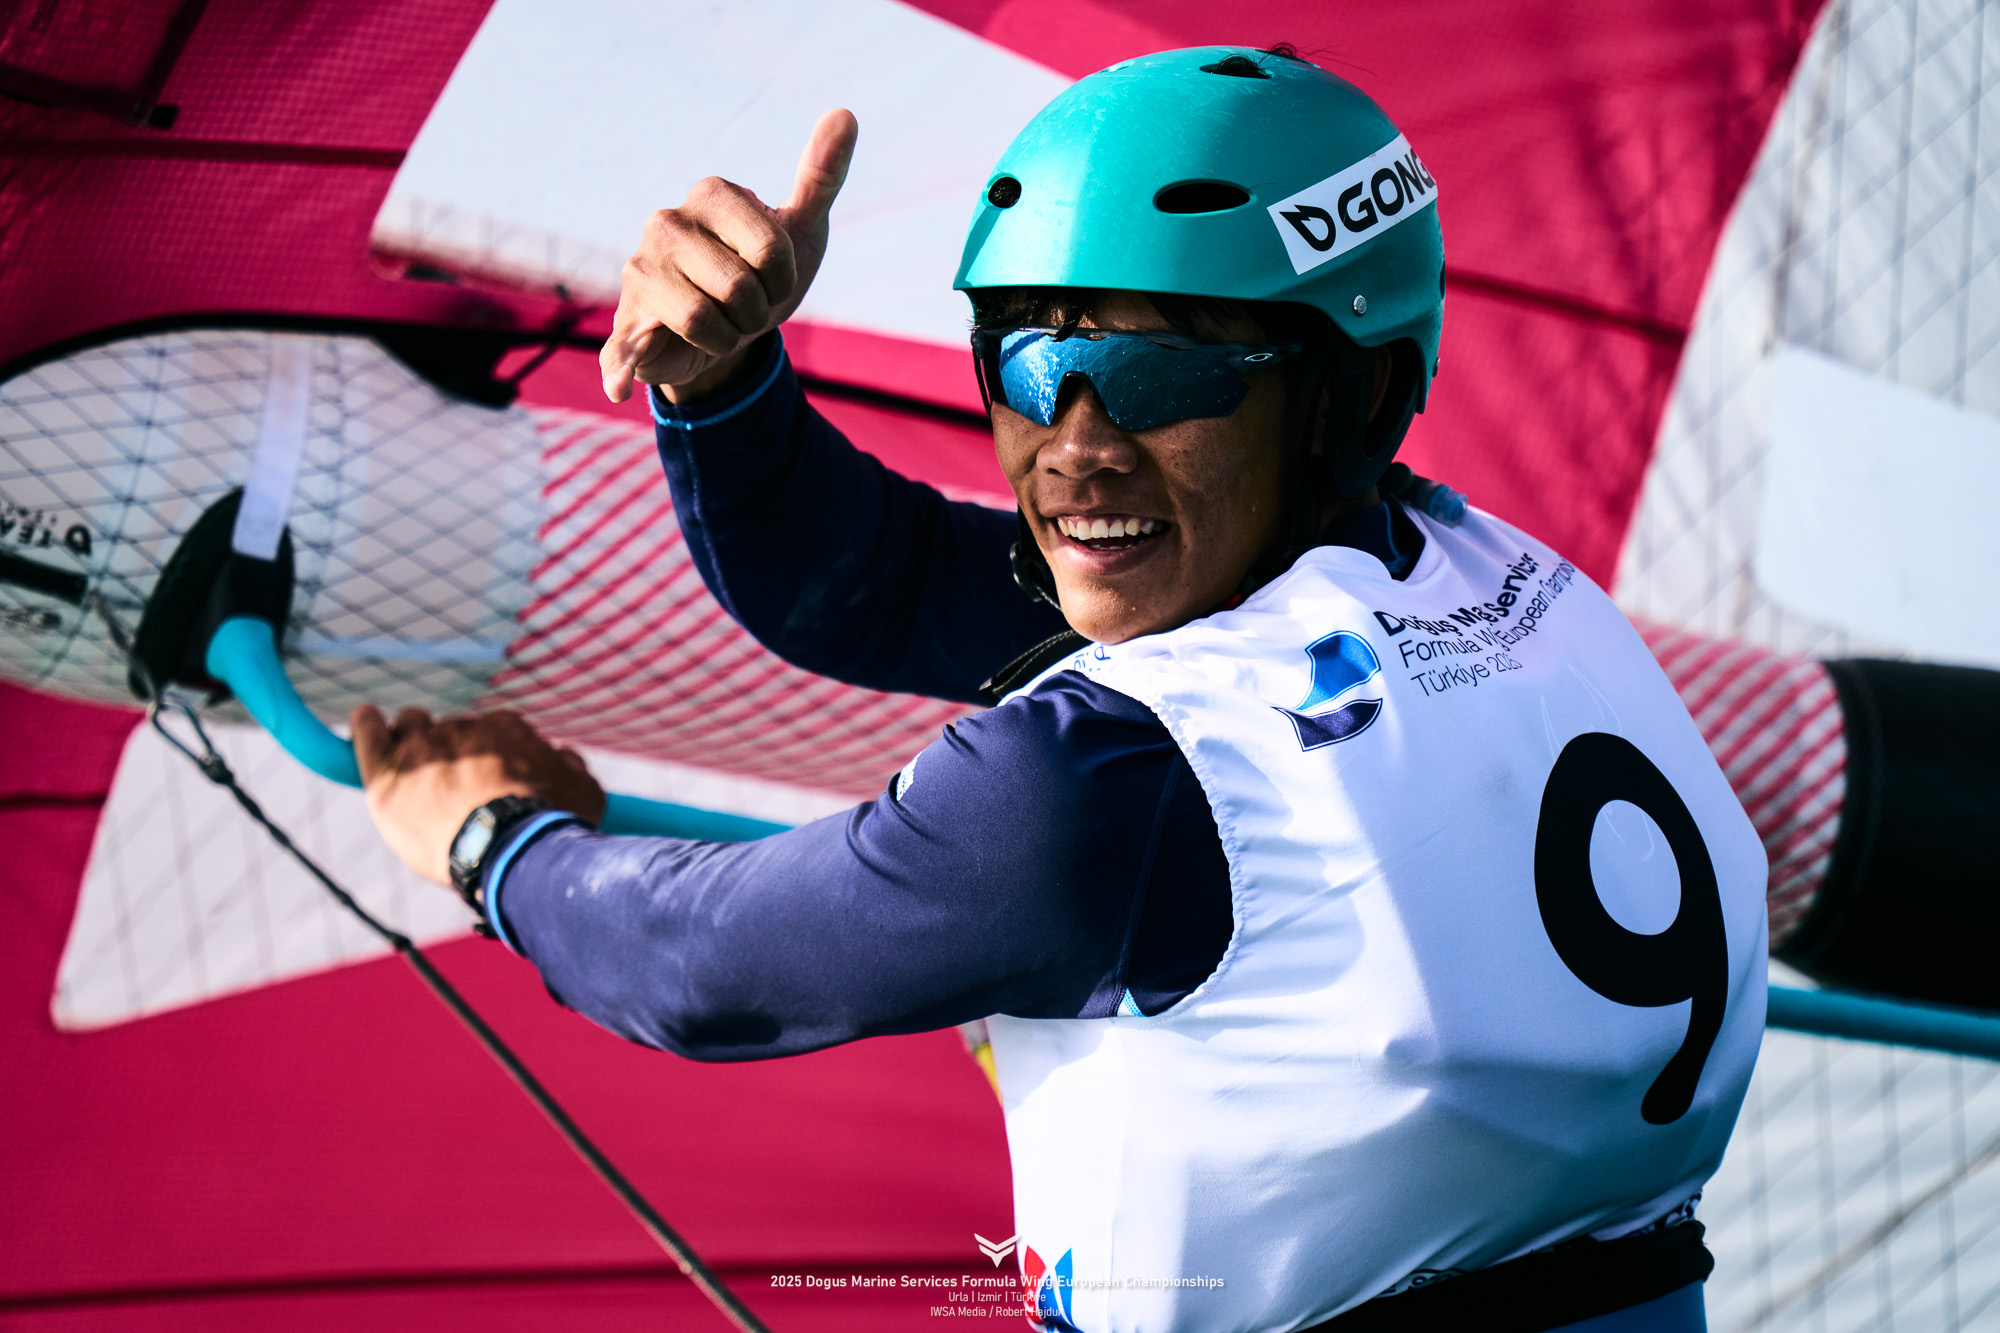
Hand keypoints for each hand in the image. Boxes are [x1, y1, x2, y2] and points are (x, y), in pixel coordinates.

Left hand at [351, 706, 606, 886]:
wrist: (511, 849)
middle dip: (451, 750)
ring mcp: (422, 747)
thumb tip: (563, 757)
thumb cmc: (551, 826)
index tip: (492, 778)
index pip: (490, 729)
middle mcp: (462, 728)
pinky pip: (368, 731)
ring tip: (416, 768)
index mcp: (506, 728)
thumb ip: (568, 766)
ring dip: (412, 740)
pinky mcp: (387, 772)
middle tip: (458, 788)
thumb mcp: (583, 790)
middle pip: (448, 727)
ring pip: (409, 726)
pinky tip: (367, 721)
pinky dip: (367, 725)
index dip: (489, 754)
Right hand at [600, 107, 858, 404]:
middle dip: (757, 313)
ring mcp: (640, 270)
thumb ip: (821, 175)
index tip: (772, 275)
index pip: (771, 248)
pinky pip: (626, 346)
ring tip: (719, 324)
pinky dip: (623, 368)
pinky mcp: (625, 319)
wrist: (732, 331)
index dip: (783, 278)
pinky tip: (620, 387)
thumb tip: (845, 113)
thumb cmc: (764, 273)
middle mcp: (666, 222)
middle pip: (739, 287)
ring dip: (728, 338)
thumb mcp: (801, 228)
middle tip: (745, 306)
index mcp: (711, 193)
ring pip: (703, 320)